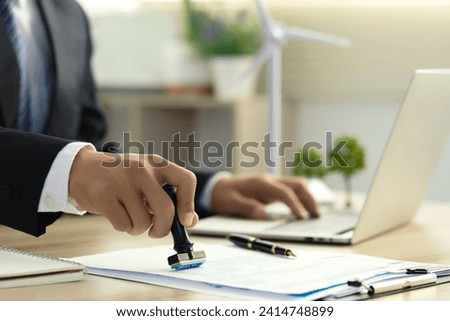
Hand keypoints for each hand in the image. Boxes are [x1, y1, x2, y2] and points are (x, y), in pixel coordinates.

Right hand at [68, 149, 197, 237]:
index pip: (186, 180)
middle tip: (155, 231)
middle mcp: (142, 170)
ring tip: (130, 216)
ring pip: (143, 222)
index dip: (189, 204)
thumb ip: (168, 197)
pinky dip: (122, 227)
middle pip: (166, 210)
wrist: (83, 169)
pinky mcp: (103, 195)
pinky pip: (123, 225)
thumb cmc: (122, 178)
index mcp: (157, 164)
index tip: (185, 220)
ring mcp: (122, 181)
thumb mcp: (148, 179)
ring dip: (137, 228)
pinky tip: (116, 214)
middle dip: (162, 229)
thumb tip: (190, 222)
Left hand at [211, 174, 318, 219]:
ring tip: (315, 214)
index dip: (294, 204)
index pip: (283, 192)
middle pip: (296, 185)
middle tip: (316, 215)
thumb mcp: (231, 202)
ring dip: (308, 198)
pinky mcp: (272, 188)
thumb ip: (246, 207)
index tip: (301, 217)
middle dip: (309, 199)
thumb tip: (263, 213)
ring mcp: (272, 183)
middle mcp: (269, 180)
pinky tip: (306, 209)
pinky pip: (292, 190)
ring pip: (297, 185)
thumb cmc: (224, 195)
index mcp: (260, 183)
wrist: (217, 187)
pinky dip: (302, 198)